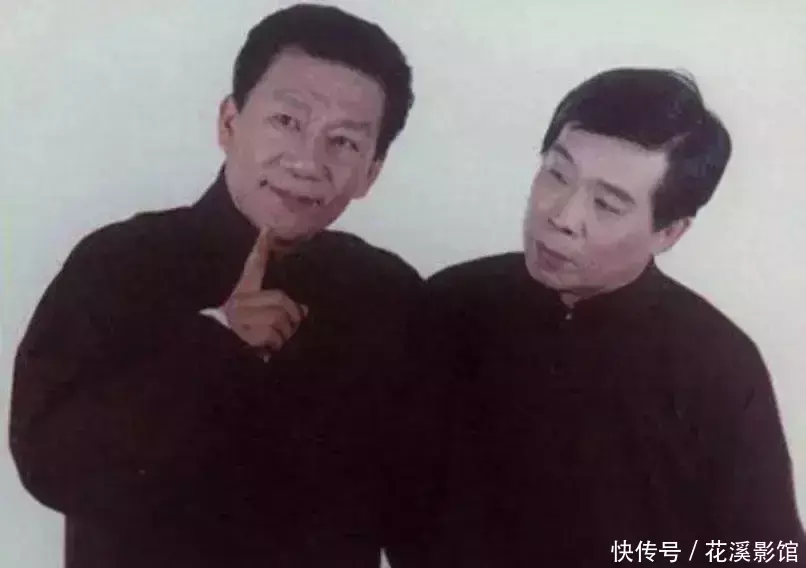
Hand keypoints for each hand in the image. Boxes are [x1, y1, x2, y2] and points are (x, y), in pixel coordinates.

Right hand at [223, 227, 308, 351]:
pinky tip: (267, 350)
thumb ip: (279, 310)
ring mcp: (240, 316)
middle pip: (280, 299)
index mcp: (242, 293)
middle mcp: (239, 301)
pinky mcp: (242, 332)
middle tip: (288, 329)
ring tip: (274, 343)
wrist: (216, 358)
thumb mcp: (256, 320)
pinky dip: (276, 346)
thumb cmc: (241, 339)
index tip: (267, 229)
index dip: (260, 248)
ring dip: (284, 336)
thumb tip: (304, 310)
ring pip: (280, 319)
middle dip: (292, 316)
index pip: (253, 266)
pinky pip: (274, 335)